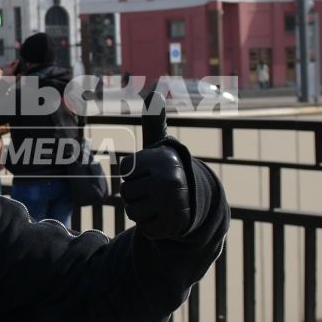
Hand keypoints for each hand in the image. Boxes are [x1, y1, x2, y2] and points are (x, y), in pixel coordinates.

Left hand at [119, 97, 200, 240]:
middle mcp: (169, 179)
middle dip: (135, 194)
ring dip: (141, 210)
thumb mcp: (160, 147)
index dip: (133, 173)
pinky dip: (152, 226)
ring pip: (132, 212)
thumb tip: (155, 92)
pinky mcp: (173, 226)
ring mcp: (172, 204)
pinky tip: (165, 217)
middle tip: (155, 190)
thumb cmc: (167, 171)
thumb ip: (154, 121)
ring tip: (158, 203)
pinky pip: (144, 228)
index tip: (150, 172)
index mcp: (163, 158)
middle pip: (125, 192)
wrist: (196, 202)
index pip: (125, 170)